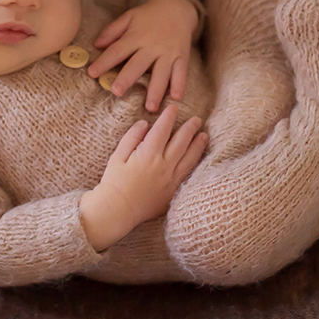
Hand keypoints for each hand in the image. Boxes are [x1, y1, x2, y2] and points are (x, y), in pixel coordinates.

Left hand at [86, 0, 199, 110]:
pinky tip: (176, 98)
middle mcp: (151, 46)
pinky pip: (181, 72)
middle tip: (117, 92)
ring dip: (155, 91)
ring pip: (161, 73)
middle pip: (137, 64)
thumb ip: (112, 31)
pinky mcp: (182, 56)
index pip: (117, 50)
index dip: (104, 62)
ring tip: (149, 107)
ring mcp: (168, 52)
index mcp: (136, 36)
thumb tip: (96, 45)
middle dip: (127, 78)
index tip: (91, 73)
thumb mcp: (129, 17)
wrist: (177, 7)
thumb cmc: (148, 15)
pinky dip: (180, 85)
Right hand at [94, 104, 208, 228]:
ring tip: (204, 135)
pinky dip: (195, 163)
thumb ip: (132, 137)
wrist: (117, 210)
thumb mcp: (117, 156)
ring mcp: (171, 180)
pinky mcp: (173, 192)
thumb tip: (145, 124)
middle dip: (190, 128)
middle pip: (181, 142)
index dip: (169, 117)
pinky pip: (188, 174)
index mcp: (148, 154)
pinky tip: (198, 157)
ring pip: (190, 158)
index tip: (174, 107)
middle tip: (196, 119)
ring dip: (198, 145)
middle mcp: (163, 166)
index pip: (162, 130)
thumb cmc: (114, 182)